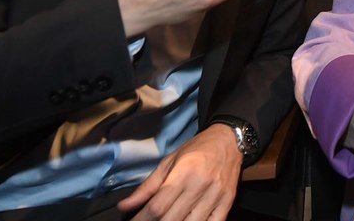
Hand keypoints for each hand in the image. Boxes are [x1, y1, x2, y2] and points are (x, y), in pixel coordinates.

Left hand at [116, 124, 240, 220]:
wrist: (229, 140)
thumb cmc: (196, 149)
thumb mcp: (168, 162)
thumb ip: (147, 187)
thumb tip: (124, 206)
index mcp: (183, 173)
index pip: (157, 206)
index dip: (142, 220)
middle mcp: (200, 185)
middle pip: (172, 219)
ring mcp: (216, 196)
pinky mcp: (228, 202)